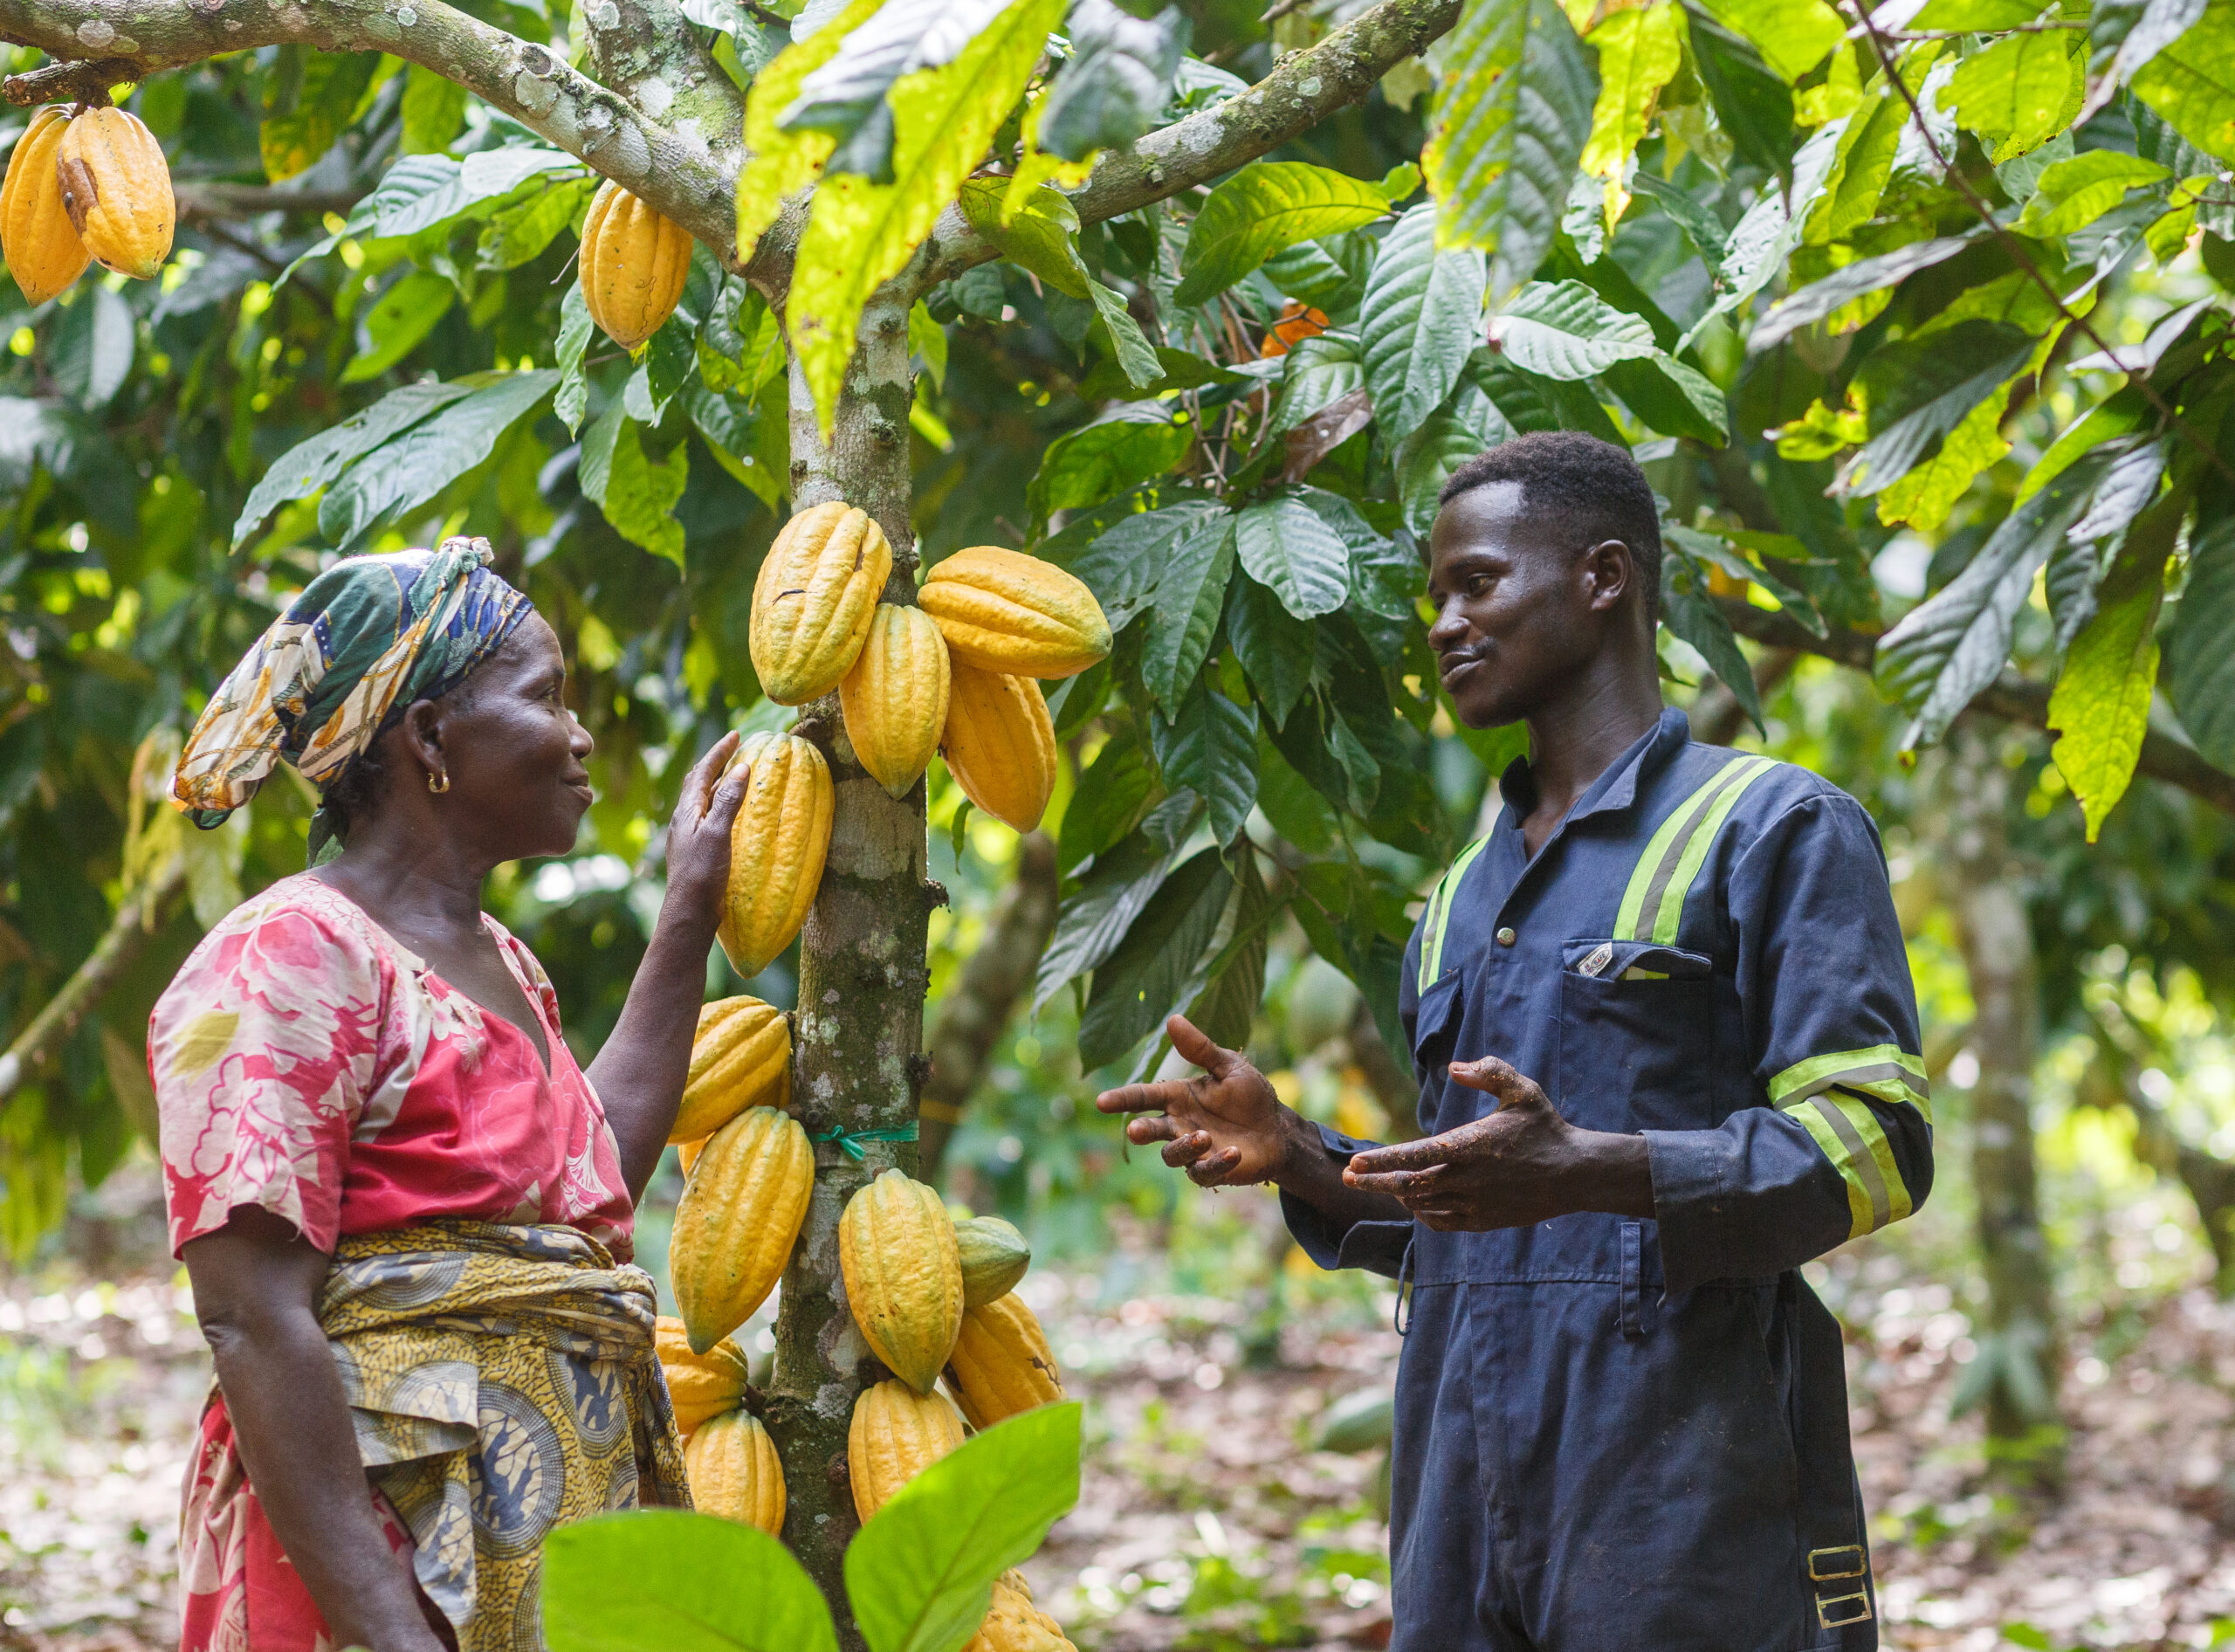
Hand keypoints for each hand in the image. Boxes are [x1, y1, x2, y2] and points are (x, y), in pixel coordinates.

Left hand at [659, 731, 746, 920]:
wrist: (689, 912)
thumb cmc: (702, 874)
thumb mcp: (718, 833)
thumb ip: (728, 801)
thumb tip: (741, 768)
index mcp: (687, 810)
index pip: (703, 771)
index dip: (719, 751)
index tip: (736, 734)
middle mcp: (684, 818)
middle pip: (698, 781)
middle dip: (716, 762)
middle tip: (735, 749)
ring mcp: (688, 834)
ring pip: (702, 799)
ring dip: (718, 782)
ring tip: (736, 774)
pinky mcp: (695, 848)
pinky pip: (707, 815)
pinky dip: (720, 803)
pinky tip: (731, 813)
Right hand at [1095, 1015, 1295, 1186]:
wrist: (1278, 1130)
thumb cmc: (1250, 1096)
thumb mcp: (1229, 1066)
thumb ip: (1201, 1048)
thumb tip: (1172, 1019)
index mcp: (1178, 1097)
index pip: (1143, 1096)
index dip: (1122, 1099)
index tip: (1101, 1102)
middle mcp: (1179, 1124)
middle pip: (1149, 1129)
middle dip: (1141, 1130)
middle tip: (1136, 1130)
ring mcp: (1193, 1150)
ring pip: (1173, 1155)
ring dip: (1185, 1146)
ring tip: (1204, 1136)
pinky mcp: (1211, 1170)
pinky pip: (1203, 1172)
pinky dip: (1216, 1164)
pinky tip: (1233, 1153)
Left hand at [1341, 1056, 1652, 1229]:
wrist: (1574, 1174)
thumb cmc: (1545, 1127)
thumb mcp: (1522, 1090)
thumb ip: (1489, 1071)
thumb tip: (1453, 1068)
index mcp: (1470, 1146)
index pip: (1414, 1156)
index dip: (1381, 1161)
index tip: (1354, 1163)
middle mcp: (1467, 1179)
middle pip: (1407, 1185)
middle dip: (1374, 1182)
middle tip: (1348, 1178)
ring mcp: (1474, 1204)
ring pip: (1421, 1205)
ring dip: (1397, 1195)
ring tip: (1381, 1183)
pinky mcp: (1482, 1221)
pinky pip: (1440, 1222)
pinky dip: (1420, 1213)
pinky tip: (1413, 1200)